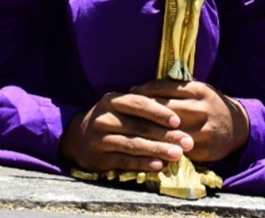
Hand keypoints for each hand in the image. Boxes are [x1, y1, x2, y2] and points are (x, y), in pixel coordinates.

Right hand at [59, 90, 192, 172]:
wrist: (77, 138)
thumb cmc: (110, 120)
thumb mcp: (121, 107)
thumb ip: (144, 108)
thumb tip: (178, 118)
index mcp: (112, 100)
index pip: (138, 103)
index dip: (159, 112)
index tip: (178, 120)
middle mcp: (104, 117)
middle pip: (139, 126)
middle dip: (166, 135)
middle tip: (187, 142)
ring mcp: (100, 138)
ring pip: (133, 144)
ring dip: (157, 150)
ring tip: (177, 154)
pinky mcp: (99, 157)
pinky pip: (125, 160)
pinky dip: (143, 163)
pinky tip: (158, 165)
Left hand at [132, 80, 249, 162]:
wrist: (238, 127)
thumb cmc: (209, 105)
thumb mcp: (197, 90)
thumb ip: (173, 87)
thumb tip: (138, 88)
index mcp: (199, 90)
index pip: (165, 87)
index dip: (145, 90)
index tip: (130, 93)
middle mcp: (202, 109)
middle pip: (165, 109)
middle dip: (144, 112)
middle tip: (126, 112)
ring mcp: (204, 130)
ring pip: (170, 131)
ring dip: (150, 132)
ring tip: (133, 130)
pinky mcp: (204, 150)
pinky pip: (178, 149)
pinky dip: (162, 148)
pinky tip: (148, 146)